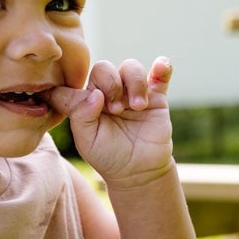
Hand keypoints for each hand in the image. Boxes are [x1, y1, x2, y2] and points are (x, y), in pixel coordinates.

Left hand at [49, 57, 175, 185]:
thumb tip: (95, 94)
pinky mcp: (156, 97)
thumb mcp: (87, 141)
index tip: (87, 106)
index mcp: (86, 102)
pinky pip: (161, 74)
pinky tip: (160, 67)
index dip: (76, 87)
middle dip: (110, 84)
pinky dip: (163, 66)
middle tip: (116, 110)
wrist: (139, 171)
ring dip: (134, 83)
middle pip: (104, 68)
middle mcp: (108, 93)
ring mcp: (131, 93)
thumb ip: (80, 116)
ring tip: (138, 107)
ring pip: (131, 67)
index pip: (75, 82)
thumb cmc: (108, 157)